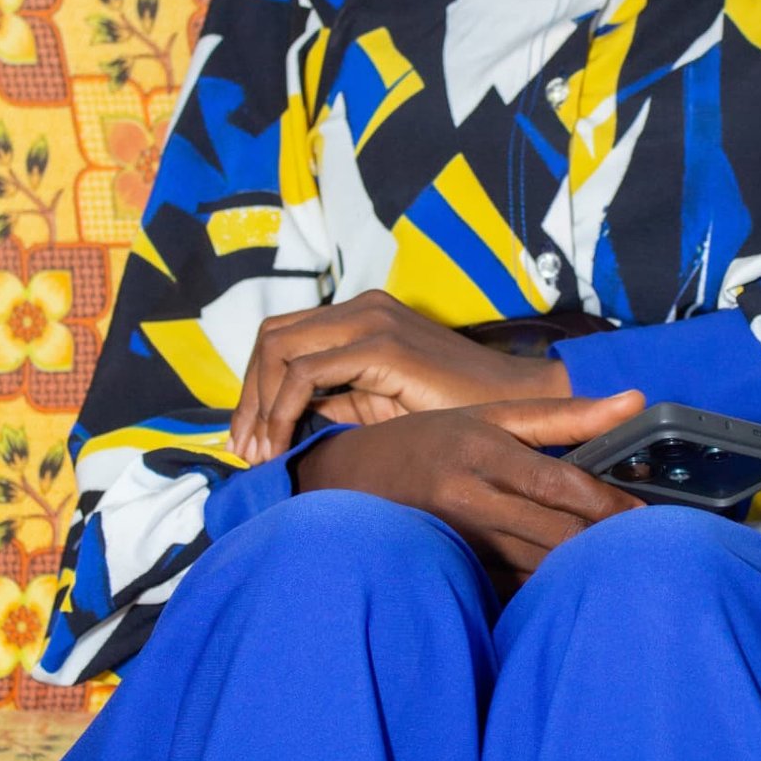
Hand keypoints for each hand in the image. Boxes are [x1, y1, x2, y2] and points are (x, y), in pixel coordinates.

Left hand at [230, 290, 569, 459]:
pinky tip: (283, 442)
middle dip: (246, 397)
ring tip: (259, 453)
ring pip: (278, 350)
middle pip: (270, 338)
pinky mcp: (381, 346)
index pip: (281, 338)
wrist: (517, 406)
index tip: (248, 438)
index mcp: (358, 316)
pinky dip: (282, 409)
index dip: (253, 388)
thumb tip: (277, 425)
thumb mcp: (376, 405)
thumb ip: (331, 402)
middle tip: (244, 450)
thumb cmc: (452, 413)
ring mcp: (371, 320)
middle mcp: (360, 308)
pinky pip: (306, 372)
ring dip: (258, 406)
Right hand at [293, 390, 643, 589]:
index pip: (559, 483)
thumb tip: (634, 399)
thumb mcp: (489, 416)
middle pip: (553, 532)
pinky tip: (566, 587)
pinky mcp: (448, 568)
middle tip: (644, 548)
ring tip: (616, 568)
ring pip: (535, 565)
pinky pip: (508, 586)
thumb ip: (563, 416)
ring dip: (577, 570)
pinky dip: (542, 587)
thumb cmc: (428, 441)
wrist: (343, 479)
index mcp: (482, 449)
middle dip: (602, 544)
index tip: (645, 514)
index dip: (607, 503)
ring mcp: (454, 537)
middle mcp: (467, 495)